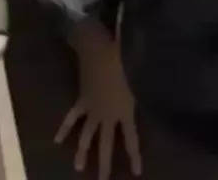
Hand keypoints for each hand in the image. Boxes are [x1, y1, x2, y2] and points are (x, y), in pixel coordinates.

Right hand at [57, 28, 141, 178]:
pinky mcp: (81, 100)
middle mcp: (106, 115)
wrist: (98, 50)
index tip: (137, 172)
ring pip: (85, 135)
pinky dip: (65, 128)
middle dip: (103, 163)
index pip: (131, 140)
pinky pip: (72, 117)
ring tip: (78, 168)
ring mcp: (92, 109)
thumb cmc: (123, 60)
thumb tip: (160, 89)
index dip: (134, 157)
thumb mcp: (140, 78)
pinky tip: (57, 140)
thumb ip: (147, 88)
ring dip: (81, 152)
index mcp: (123, 112)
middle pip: (104, 144)